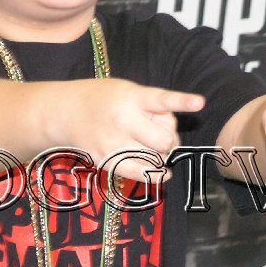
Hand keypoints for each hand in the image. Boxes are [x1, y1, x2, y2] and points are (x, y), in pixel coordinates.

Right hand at [50, 78, 202, 183]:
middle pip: (163, 140)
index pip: (160, 100)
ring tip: (150, 147)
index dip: (181, 102)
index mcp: (131, 97)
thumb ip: (150, 109)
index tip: (200, 103)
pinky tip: (163, 174)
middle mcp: (122, 119)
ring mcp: (113, 142)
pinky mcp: (106, 160)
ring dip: (160, 157)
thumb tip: (169, 140)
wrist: (65, 112)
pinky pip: (139, 174)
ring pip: (154, 160)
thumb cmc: (104, 100)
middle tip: (162, 136)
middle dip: (170, 141)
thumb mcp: (127, 91)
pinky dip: (155, 175)